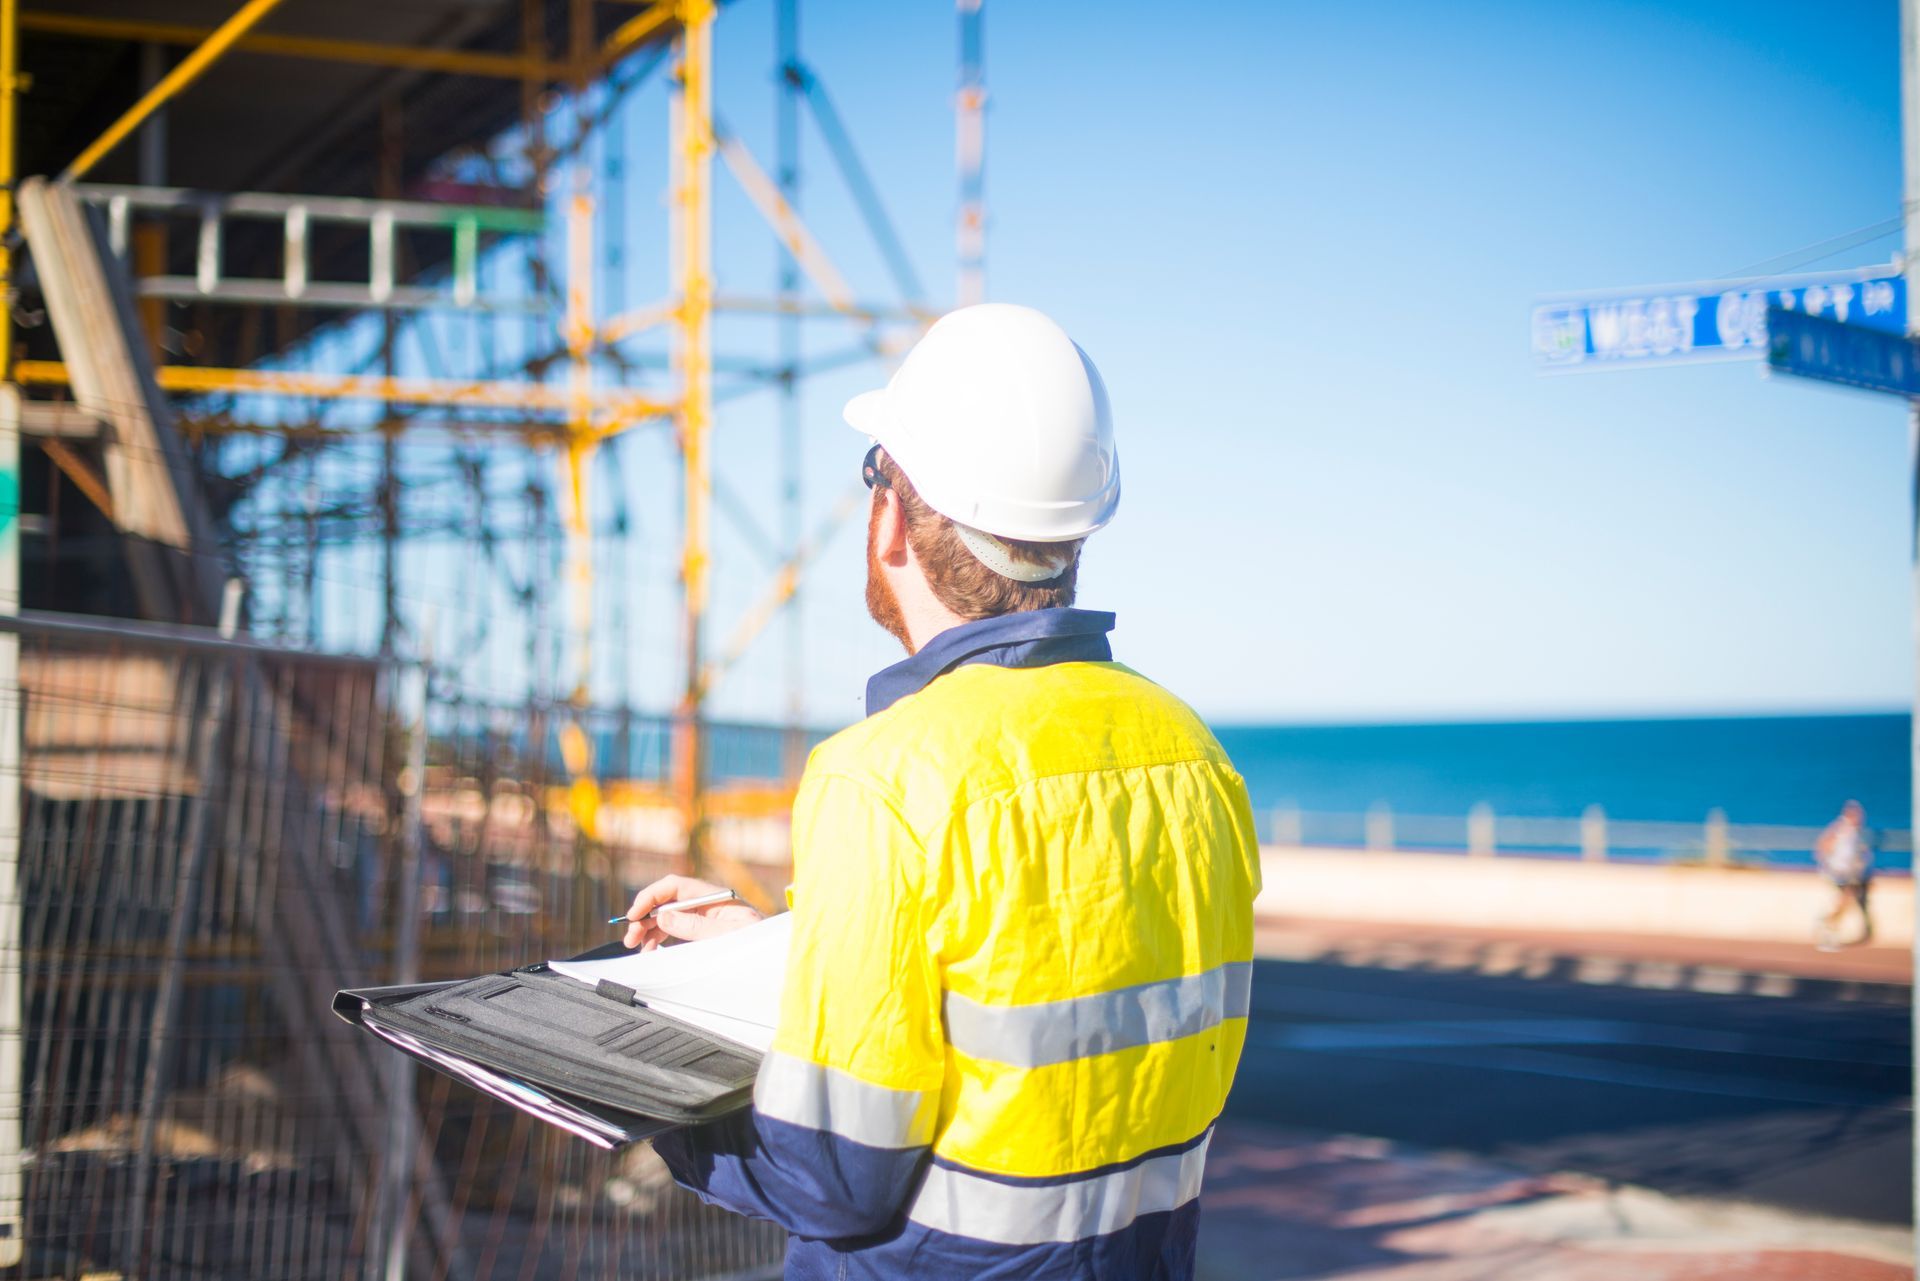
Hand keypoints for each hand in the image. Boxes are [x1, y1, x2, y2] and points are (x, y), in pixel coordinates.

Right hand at [620, 874, 764, 950]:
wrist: (777, 957)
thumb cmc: (759, 944)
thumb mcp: (727, 935)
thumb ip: (695, 926)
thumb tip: (664, 915)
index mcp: (715, 896)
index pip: (675, 886)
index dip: (650, 897)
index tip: (634, 915)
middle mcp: (708, 903)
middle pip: (668, 901)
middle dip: (646, 917)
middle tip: (631, 937)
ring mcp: (707, 917)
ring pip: (669, 916)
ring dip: (650, 929)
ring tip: (638, 947)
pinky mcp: (706, 931)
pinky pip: (677, 929)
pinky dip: (662, 938)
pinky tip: (652, 948)